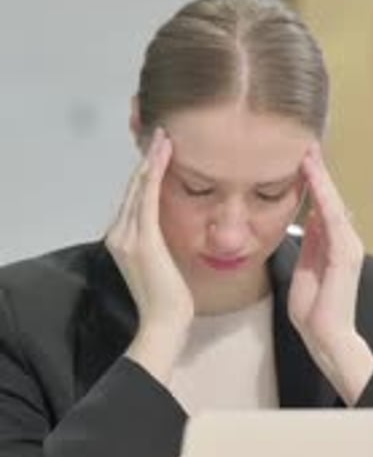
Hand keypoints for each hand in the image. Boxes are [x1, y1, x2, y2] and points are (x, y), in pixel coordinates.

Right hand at [105, 129, 193, 383]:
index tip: (159, 151)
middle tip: (161, 133)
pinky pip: (148, 196)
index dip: (145, 172)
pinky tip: (164, 153)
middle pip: (133, 188)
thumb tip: (171, 231)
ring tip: (164, 136)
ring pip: (139, 187)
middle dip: (148, 159)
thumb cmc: (170, 301)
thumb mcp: (162, 264)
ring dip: (152, 159)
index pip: (134, 198)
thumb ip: (159, 244)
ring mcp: (127, 236)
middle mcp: (119, 234)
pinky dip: (155, 172)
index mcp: (122, 240)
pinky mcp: (143, 239)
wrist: (164, 323)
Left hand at [288, 143, 372, 403]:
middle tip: (304, 143)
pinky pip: (332, 215)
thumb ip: (309, 246)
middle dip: (317, 171)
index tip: (298, 160)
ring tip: (307, 150)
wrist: (326, 337)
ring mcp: (349, 245)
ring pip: (332, 201)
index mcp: (333, 245)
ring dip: (319, 175)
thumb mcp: (305, 271)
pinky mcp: (346, 252)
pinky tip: (311, 174)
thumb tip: (307, 220)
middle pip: (329, 198)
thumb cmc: (313, 311)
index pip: (321, 207)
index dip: (311, 183)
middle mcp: (345, 241)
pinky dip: (322, 193)